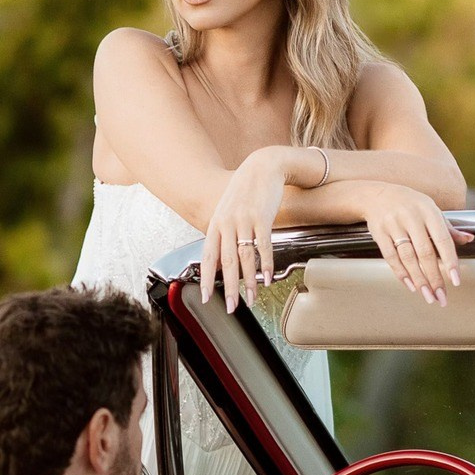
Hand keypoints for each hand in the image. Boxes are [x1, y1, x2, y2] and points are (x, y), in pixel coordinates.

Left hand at [200, 149, 289, 312]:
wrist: (263, 166)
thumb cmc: (245, 191)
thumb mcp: (228, 211)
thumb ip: (223, 234)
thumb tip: (221, 260)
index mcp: (216, 224)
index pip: (208, 257)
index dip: (206, 279)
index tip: (207, 298)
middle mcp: (227, 223)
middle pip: (227, 262)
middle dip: (229, 288)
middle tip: (231, 307)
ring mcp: (245, 220)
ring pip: (245, 257)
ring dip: (249, 282)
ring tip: (252, 299)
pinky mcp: (262, 218)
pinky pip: (264, 246)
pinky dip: (266, 264)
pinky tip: (267, 278)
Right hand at [359, 182, 470, 305]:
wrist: (377, 196)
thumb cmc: (410, 205)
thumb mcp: (431, 210)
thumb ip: (448, 228)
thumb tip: (469, 239)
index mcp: (429, 211)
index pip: (443, 239)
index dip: (450, 261)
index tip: (456, 280)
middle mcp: (411, 217)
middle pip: (425, 252)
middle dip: (434, 277)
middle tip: (441, 296)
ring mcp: (394, 224)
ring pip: (408, 257)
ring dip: (419, 279)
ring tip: (427, 295)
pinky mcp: (379, 232)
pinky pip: (390, 256)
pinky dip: (401, 273)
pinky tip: (410, 285)